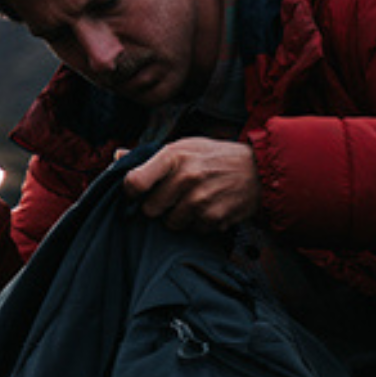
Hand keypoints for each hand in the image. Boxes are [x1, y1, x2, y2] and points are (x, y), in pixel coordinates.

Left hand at [123, 138, 260, 233]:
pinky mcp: (213, 218)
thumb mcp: (185, 146)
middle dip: (158, 206)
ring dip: (179, 216)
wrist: (258, 170)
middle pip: (149, 209)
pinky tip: (209, 207)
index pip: (134, 183)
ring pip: (170, 223)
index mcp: (174, 155)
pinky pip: (192, 230)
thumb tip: (117, 156)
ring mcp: (200, 200)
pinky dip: (198, 223)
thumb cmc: (216, 156)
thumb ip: (151, 156)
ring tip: (194, 200)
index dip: (131, 191)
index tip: (137, 192)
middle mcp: (185, 177)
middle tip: (173, 196)